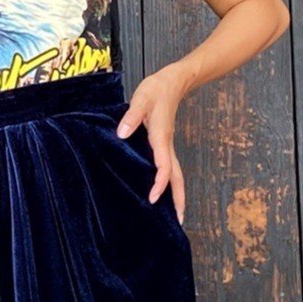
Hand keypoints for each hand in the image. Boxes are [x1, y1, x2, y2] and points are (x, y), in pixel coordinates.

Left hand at [115, 65, 188, 223]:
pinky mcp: (165, 144)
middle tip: (180, 220)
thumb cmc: (156, 90)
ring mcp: (168, 145)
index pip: (165, 166)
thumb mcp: (141, 99)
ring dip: (177, 193)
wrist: (173, 81)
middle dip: (179, 198)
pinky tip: (163, 190)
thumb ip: (131, 116)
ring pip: (176, 174)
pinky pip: (170, 168)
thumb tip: (122, 134)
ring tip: (177, 213)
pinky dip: (170, 182)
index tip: (153, 198)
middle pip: (177, 177)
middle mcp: (167, 145)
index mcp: (161, 138)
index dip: (160, 183)